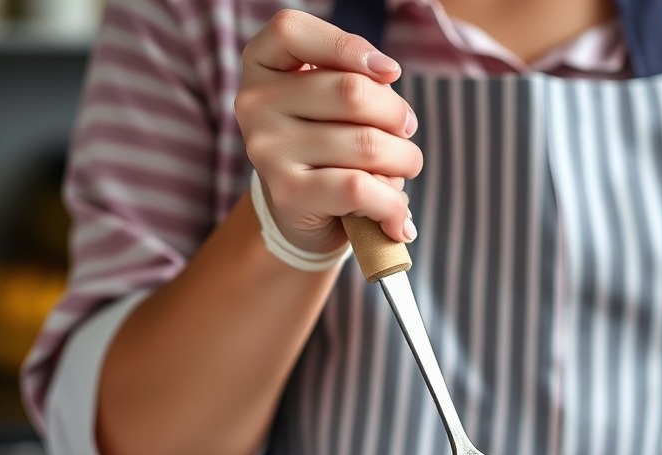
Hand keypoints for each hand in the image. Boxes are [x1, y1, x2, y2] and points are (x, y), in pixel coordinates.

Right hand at [235, 10, 422, 250]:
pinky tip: (398, 216)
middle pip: (351, 92)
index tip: (391, 72)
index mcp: (261, 65)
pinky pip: (359, 188)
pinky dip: (392, 204)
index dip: (350, 47)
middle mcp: (255, 104)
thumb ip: (356, 82)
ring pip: (366, 144)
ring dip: (404, 162)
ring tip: (404, 172)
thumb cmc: (328, 149)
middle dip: (397, 116)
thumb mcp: (334, 103)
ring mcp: (268, 150)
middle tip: (406, 134)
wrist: (302, 216)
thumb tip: (391, 89)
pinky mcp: (288, 193)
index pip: (292, 30)